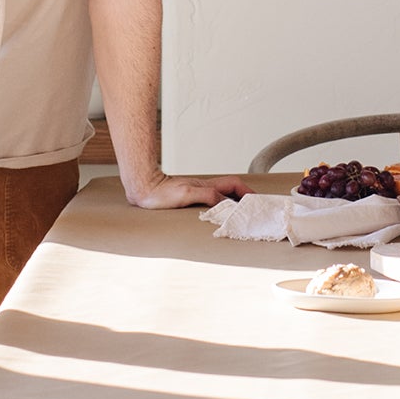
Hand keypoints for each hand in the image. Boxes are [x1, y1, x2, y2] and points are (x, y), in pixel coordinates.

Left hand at [126, 171, 252, 209]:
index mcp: (206, 186)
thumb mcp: (185, 195)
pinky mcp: (191, 198)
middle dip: (245, 196)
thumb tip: (224, 201)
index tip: (257, 201)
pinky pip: (213, 200)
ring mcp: (198, 192)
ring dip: (235, 201)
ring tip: (243, 212)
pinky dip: (222, 205)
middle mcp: (204, 188)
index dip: (247, 192)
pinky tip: (222, 214)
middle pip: (232, 188)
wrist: (143, 190)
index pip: (234, 185)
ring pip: (223, 194)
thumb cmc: (159, 194)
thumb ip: (206, 195)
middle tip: (254, 207)